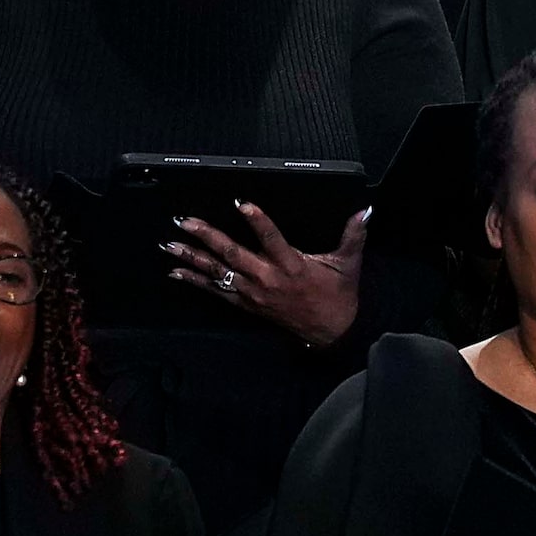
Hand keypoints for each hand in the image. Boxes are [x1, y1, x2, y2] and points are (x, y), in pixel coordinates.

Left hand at [165, 204, 366, 347]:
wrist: (331, 331)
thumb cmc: (337, 295)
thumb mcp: (347, 263)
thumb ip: (354, 234)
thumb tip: (365, 211)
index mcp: (292, 265)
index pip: (272, 239)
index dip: (257, 221)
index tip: (242, 204)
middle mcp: (268, 279)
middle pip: (233, 254)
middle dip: (207, 237)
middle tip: (185, 222)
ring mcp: (254, 293)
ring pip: (218, 272)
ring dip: (192, 258)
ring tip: (170, 245)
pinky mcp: (247, 304)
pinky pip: (216, 291)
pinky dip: (196, 281)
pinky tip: (177, 271)